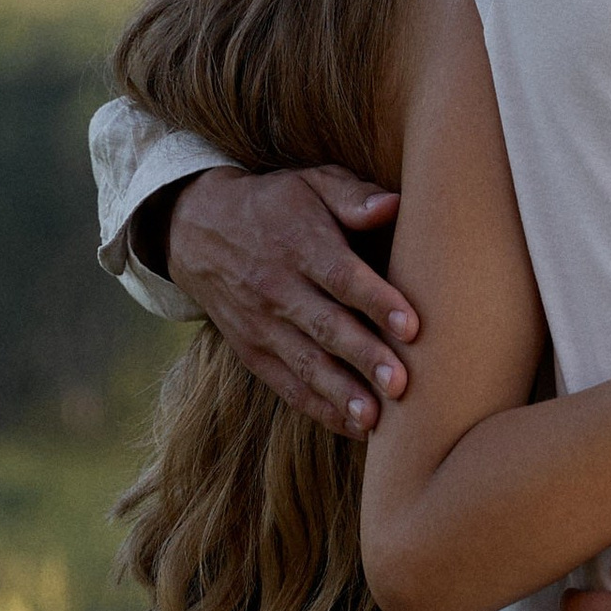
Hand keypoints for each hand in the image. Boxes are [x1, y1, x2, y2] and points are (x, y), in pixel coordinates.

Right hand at [164, 164, 419, 436]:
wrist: (199, 231)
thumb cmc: (278, 206)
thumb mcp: (311, 184)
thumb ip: (352, 196)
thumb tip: (393, 205)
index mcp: (299, 243)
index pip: (341, 276)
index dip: (376, 301)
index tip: (411, 326)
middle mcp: (277, 287)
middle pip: (326, 326)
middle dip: (364, 357)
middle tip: (401, 384)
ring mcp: (261, 324)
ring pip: (305, 363)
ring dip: (340, 393)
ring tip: (374, 420)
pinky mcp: (252, 351)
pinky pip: (287, 385)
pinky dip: (319, 407)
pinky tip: (354, 427)